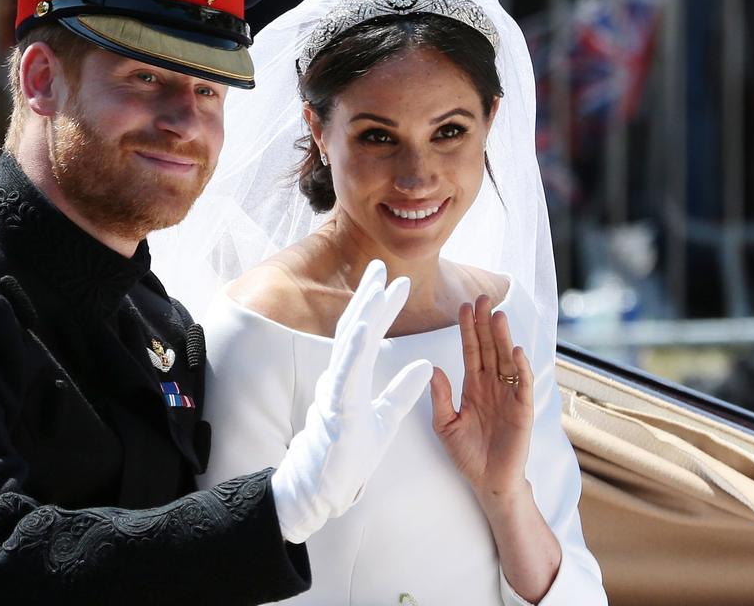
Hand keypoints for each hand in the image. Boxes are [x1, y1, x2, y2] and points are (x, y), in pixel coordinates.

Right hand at [270, 260, 432, 542]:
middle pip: (354, 329)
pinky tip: (363, 327)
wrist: (327, 487)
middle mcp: (340, 378)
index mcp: (352, 378)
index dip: (380, 308)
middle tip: (379, 266)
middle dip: (367, 297)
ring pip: (349, 346)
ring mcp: (336, 392)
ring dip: (363, 314)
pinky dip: (355, 349)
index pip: (367, 335)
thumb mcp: (386, 418)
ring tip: (376, 287)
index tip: (395, 282)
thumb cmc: (350, 455)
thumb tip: (427, 365)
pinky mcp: (337, 409)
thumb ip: (402, 391)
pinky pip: (346, 374)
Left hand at [429, 295, 533, 502]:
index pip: (471, 350)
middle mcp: (492, 385)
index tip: (463, 306)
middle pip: (489, 348)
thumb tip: (433, 368)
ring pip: (506, 360)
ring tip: (498, 316)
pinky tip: (516, 351)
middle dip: (485, 324)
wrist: (488, 482)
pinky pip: (522, 384)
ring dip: (503, 338)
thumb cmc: (467, 454)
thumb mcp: (445, 425)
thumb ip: (440, 398)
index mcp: (473, 386)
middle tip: (483, 297)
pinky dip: (520, 368)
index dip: (468, 329)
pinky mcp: (523, 409)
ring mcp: (508, 395)